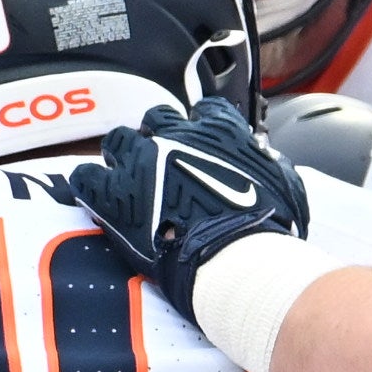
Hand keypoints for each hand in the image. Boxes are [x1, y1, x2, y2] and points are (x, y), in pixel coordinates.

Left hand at [76, 94, 309, 322]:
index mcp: (219, 130)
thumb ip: (270, 164)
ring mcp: (141, 161)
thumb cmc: (269, 229)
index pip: (204, 111)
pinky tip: (92, 194)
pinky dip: (88, 185)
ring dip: (122, 157)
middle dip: (157, 138)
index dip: (199, 128)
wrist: (237, 260)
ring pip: (118, 141)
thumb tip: (266, 158)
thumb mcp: (286, 186)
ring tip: (125, 180)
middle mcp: (177, 135)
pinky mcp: (114, 194)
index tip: (199, 145)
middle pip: (156, 120)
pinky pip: (86, 177)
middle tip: (160, 164)